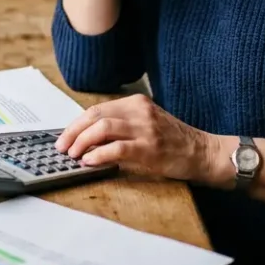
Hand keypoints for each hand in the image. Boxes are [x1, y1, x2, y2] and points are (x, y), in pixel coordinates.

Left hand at [53, 94, 224, 182]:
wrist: (202, 152)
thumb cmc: (173, 141)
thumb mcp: (146, 124)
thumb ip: (121, 126)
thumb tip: (88, 137)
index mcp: (136, 103)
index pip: (97, 109)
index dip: (77, 123)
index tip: (65, 136)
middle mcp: (139, 111)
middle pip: (95, 115)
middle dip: (73, 131)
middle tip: (62, 146)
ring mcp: (145, 128)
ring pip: (102, 128)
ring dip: (82, 142)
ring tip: (74, 154)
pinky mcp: (149, 147)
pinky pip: (116, 148)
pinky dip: (98, 155)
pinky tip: (89, 161)